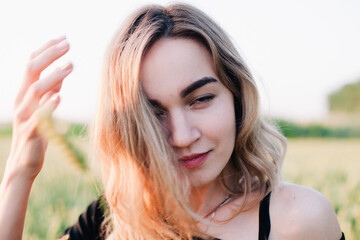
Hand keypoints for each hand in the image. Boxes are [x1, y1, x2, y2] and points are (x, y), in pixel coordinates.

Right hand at [6, 36, 72, 179]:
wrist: (24, 163)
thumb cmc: (36, 133)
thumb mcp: (43, 108)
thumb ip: (50, 91)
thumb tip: (60, 74)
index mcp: (24, 93)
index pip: (32, 64)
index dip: (46, 49)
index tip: (64, 38)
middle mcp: (21, 101)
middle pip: (31, 70)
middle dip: (49, 55)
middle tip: (68, 44)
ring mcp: (25, 116)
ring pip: (35, 90)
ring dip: (53, 76)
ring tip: (70, 65)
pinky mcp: (31, 132)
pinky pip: (38, 117)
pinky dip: (47, 105)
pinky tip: (59, 97)